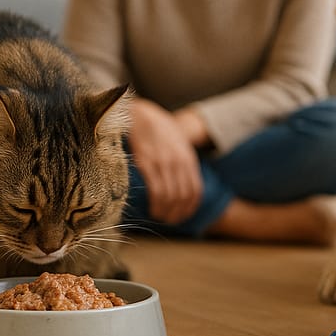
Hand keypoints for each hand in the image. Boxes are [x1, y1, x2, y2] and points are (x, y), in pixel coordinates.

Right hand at [129, 99, 202, 223]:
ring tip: (159, 216)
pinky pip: (156, 190)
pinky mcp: (147, 163)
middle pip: (183, 196)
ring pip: (170, 196)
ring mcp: (163, 163)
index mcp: (188, 158)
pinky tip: (152, 209)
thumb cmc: (158, 130)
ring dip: (165, 212)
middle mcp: (178, 162)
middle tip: (169, 221)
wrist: (140, 115)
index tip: (183, 217)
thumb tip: (184, 185)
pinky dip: (156, 204)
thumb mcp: (178, 144)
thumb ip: (183, 162)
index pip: (195, 190)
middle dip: (177, 213)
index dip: (190, 208)